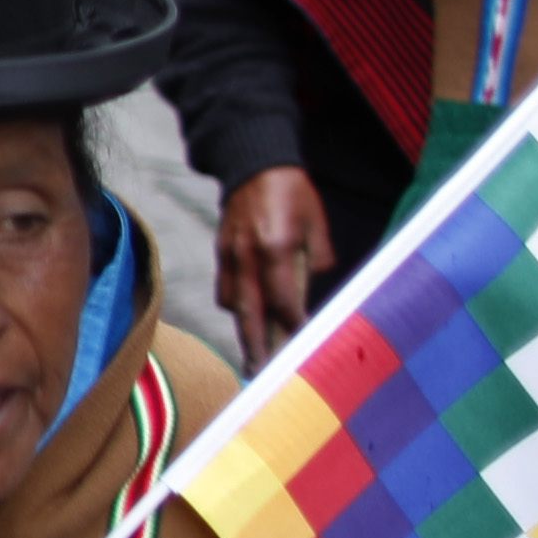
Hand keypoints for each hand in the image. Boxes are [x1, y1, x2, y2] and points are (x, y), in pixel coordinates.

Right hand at [215, 165, 335, 368]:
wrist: (254, 163)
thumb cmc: (292, 192)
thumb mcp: (316, 223)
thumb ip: (316, 257)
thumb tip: (311, 286)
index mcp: (276, 247)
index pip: (283, 301)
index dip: (294, 327)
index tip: (305, 346)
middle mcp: (248, 256)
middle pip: (249, 313)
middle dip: (256, 346)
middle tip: (260, 373)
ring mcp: (230, 255)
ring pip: (232, 304)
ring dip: (244, 330)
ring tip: (254, 352)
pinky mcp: (221, 252)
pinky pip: (224, 288)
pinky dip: (235, 307)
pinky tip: (246, 317)